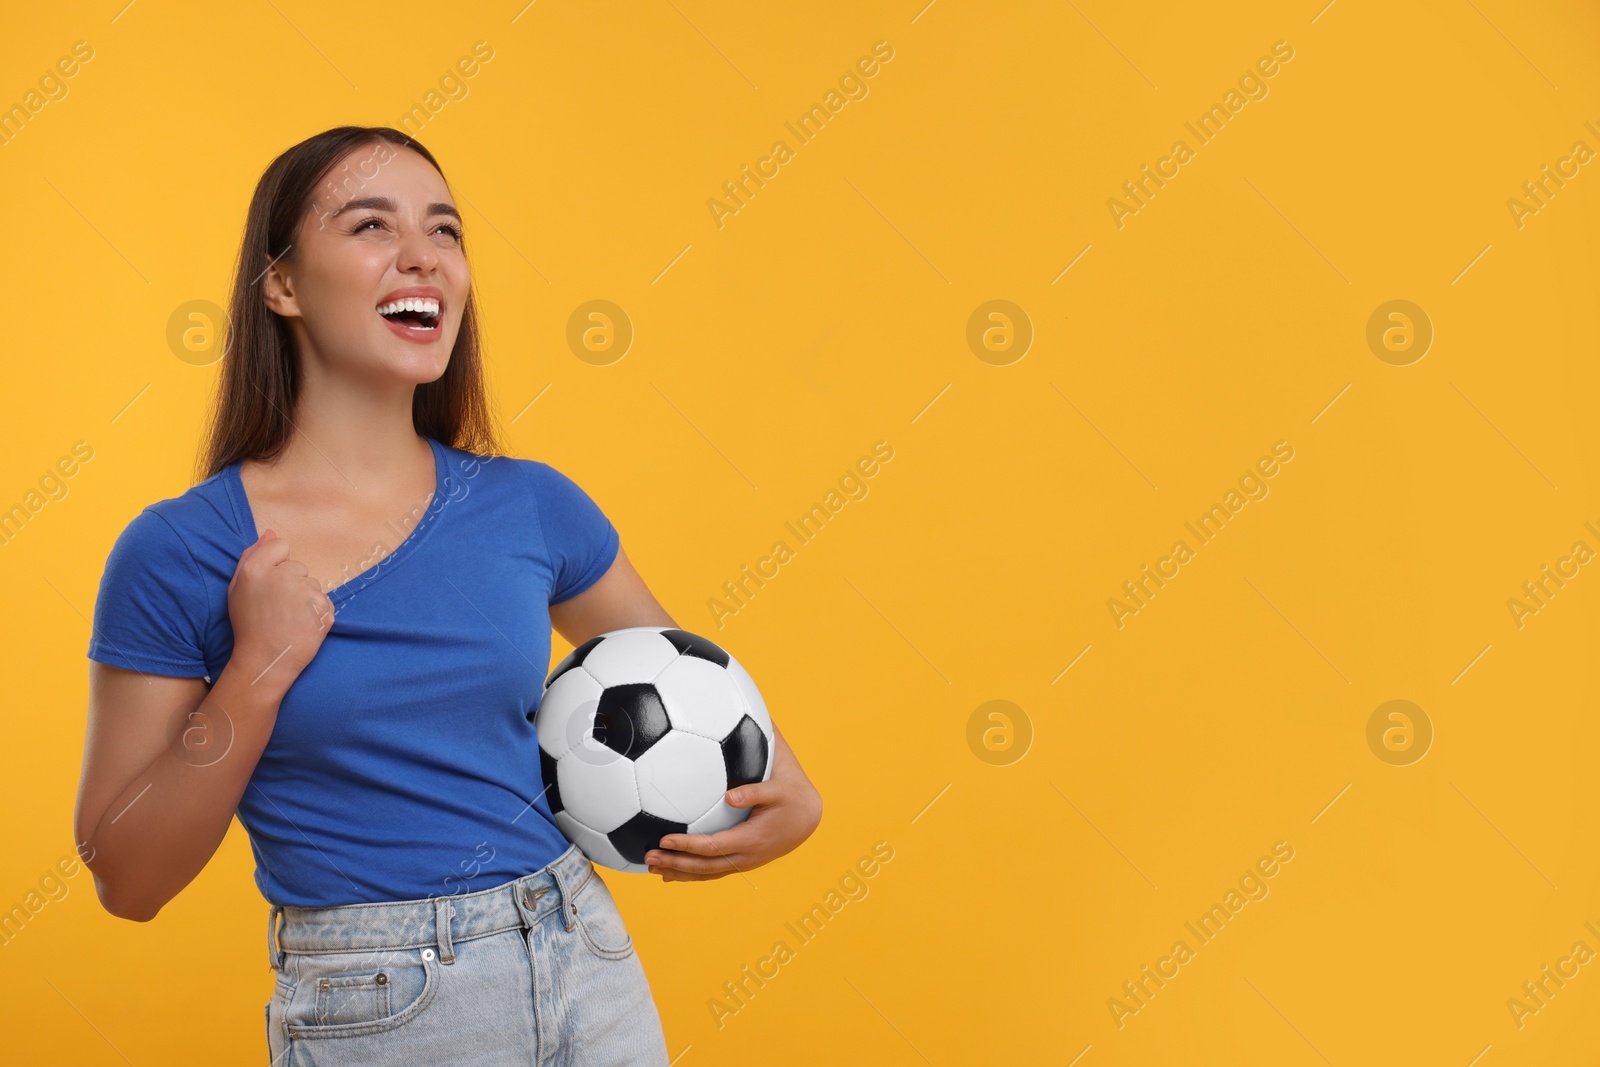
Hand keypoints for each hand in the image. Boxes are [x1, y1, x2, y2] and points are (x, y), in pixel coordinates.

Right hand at [226, 530, 335, 691]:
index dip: (277, 563)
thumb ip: (253, 556)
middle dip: (291, 582)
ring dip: (305, 597)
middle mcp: (282, 577)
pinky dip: (317, 612)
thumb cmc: (249, 625)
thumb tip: (271, 533)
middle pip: (298, 566)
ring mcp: (306, 593)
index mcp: (256, 569)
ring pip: (313, 584)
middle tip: (277, 607)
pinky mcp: (324, 609)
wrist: (266, 661)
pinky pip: (324, 601)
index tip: (270, 583)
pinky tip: (302, 624)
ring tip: (289, 618)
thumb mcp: (238, 589)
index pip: (281, 546)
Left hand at [645, 723, 820, 880]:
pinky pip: (713, 873)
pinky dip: (692, 875)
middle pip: (704, 866)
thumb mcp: (777, 790)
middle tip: (648, 857)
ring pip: (707, 874)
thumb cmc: (788, 798)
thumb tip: (729, 795)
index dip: (687, 845)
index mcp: (751, 840)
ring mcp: (744, 863)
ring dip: (679, 873)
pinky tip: (672, 874)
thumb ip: (754, 791)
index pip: (713, 847)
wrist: (805, 818)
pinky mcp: (742, 863)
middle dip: (675, 863)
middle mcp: (746, 858)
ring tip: (653, 868)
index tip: (664, 839)